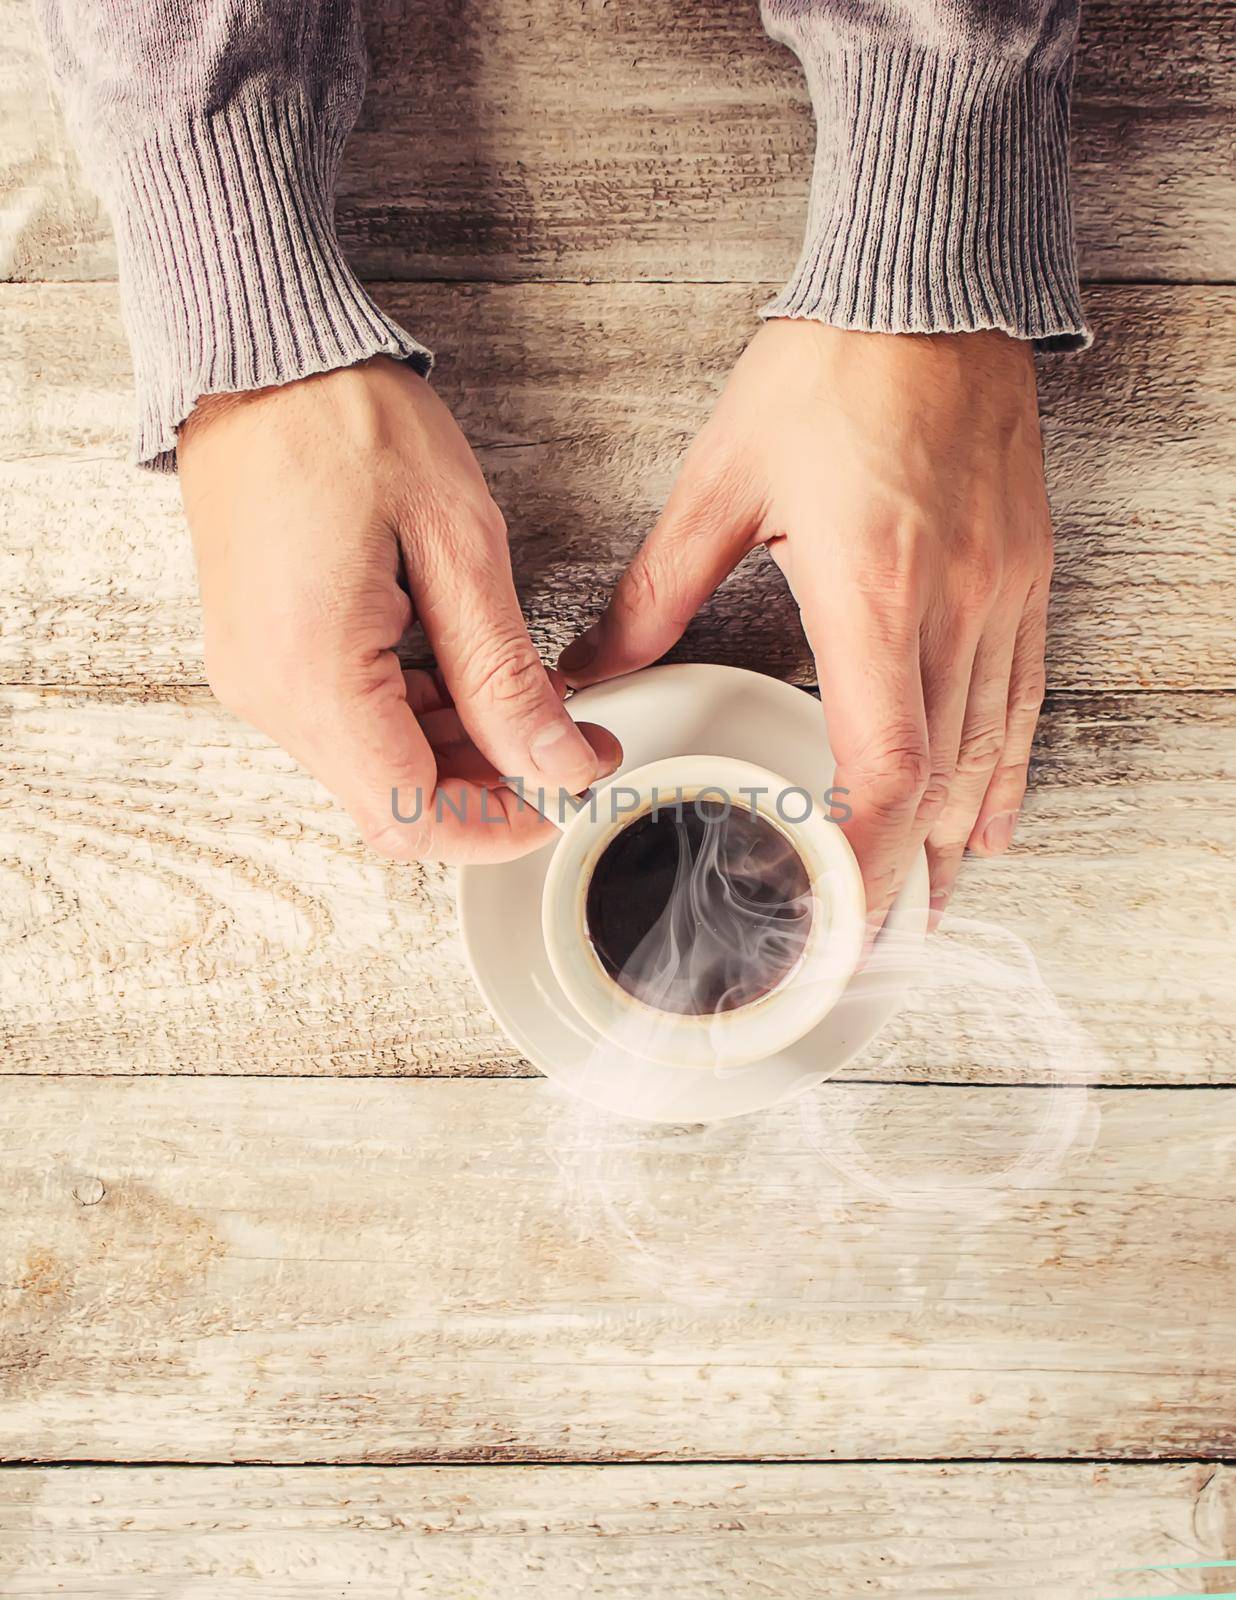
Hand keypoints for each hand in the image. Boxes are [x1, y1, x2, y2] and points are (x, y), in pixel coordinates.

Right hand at [179, 357, 619, 863]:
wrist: (257, 354)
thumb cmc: (347, 420)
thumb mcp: (457, 544)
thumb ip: (503, 674)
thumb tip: (552, 763)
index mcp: (313, 675)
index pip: (414, 815)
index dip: (503, 824)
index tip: (568, 786)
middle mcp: (269, 693)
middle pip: (393, 802)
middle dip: (491, 786)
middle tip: (567, 738)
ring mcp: (258, 676)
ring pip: (374, 767)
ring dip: (459, 751)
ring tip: (528, 694)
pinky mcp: (263, 653)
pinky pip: (349, 722)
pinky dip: (417, 716)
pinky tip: (467, 674)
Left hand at [559, 321, 1051, 927]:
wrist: (930, 287)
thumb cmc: (830, 373)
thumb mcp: (721, 482)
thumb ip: (654, 592)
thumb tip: (590, 665)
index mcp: (871, 594)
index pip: (887, 767)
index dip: (867, 858)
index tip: (836, 912)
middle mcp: (949, 608)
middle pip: (944, 785)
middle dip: (909, 876)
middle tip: (873, 941)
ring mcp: (998, 593)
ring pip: (991, 752)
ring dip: (962, 840)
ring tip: (933, 905)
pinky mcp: (1022, 574)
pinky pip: (1023, 696)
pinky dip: (1006, 769)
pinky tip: (993, 814)